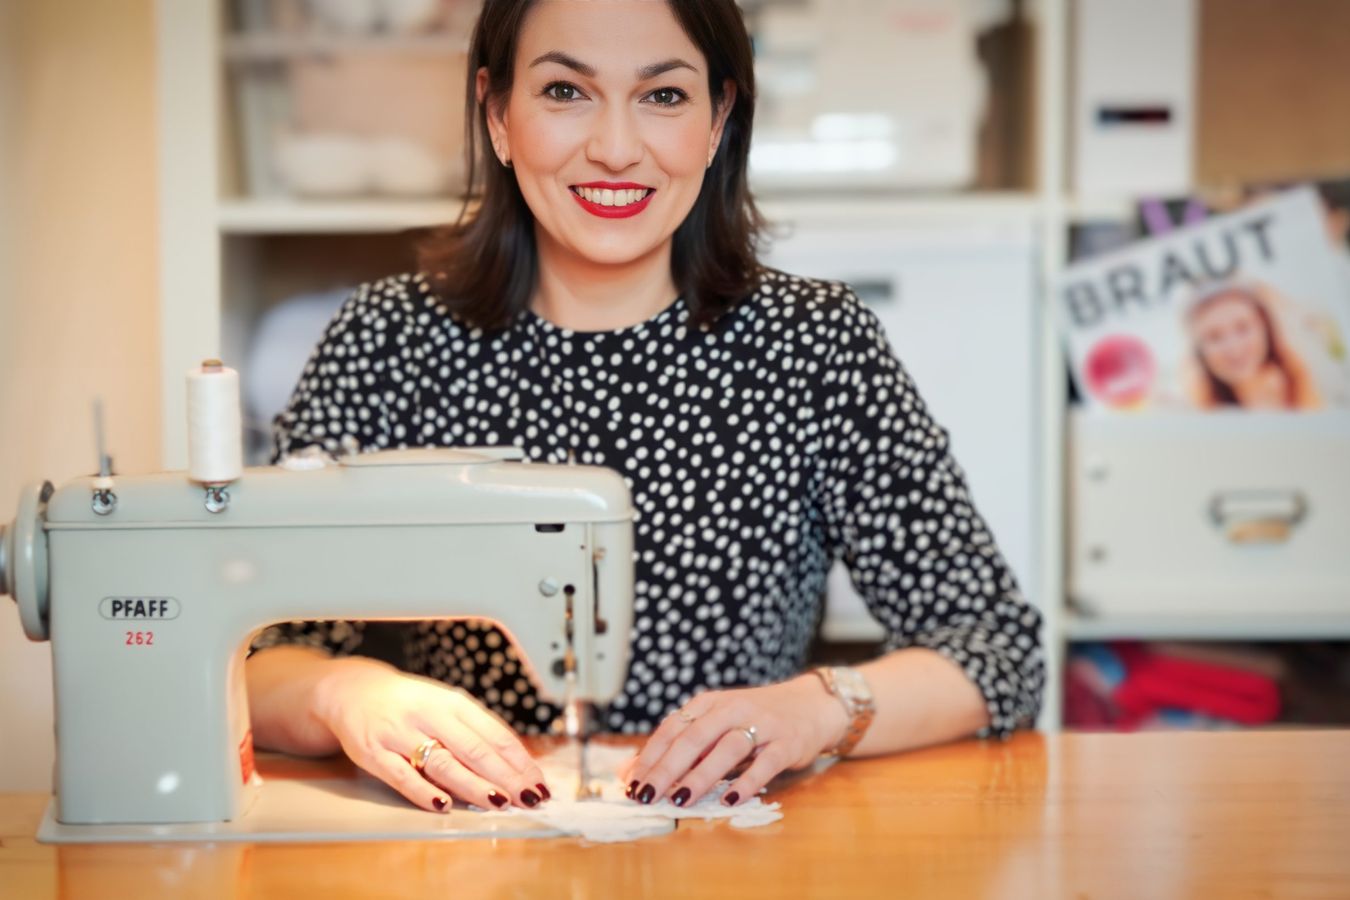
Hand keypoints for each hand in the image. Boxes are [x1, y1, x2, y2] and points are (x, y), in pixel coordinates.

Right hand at [311, 656, 549, 812]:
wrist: (352, 691)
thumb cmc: (410, 704)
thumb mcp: (445, 705)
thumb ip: (476, 730)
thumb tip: (517, 762)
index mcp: (453, 702)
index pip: (494, 733)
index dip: (519, 759)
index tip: (539, 781)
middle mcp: (429, 715)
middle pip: (474, 749)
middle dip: (505, 775)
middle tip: (528, 797)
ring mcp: (400, 734)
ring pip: (443, 762)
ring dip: (474, 785)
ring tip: (499, 802)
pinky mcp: (374, 753)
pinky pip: (402, 776)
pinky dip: (424, 792)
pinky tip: (444, 806)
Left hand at [621, 674, 848, 807]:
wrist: (812, 705)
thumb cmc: (756, 718)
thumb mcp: (717, 723)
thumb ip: (680, 746)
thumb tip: (631, 773)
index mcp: (710, 703)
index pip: (672, 728)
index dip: (650, 756)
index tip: (632, 783)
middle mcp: (733, 709)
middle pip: (694, 738)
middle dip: (667, 768)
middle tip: (647, 794)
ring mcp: (762, 725)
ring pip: (726, 748)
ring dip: (701, 775)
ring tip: (680, 799)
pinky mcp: (786, 743)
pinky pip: (764, 764)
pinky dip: (746, 782)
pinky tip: (729, 800)